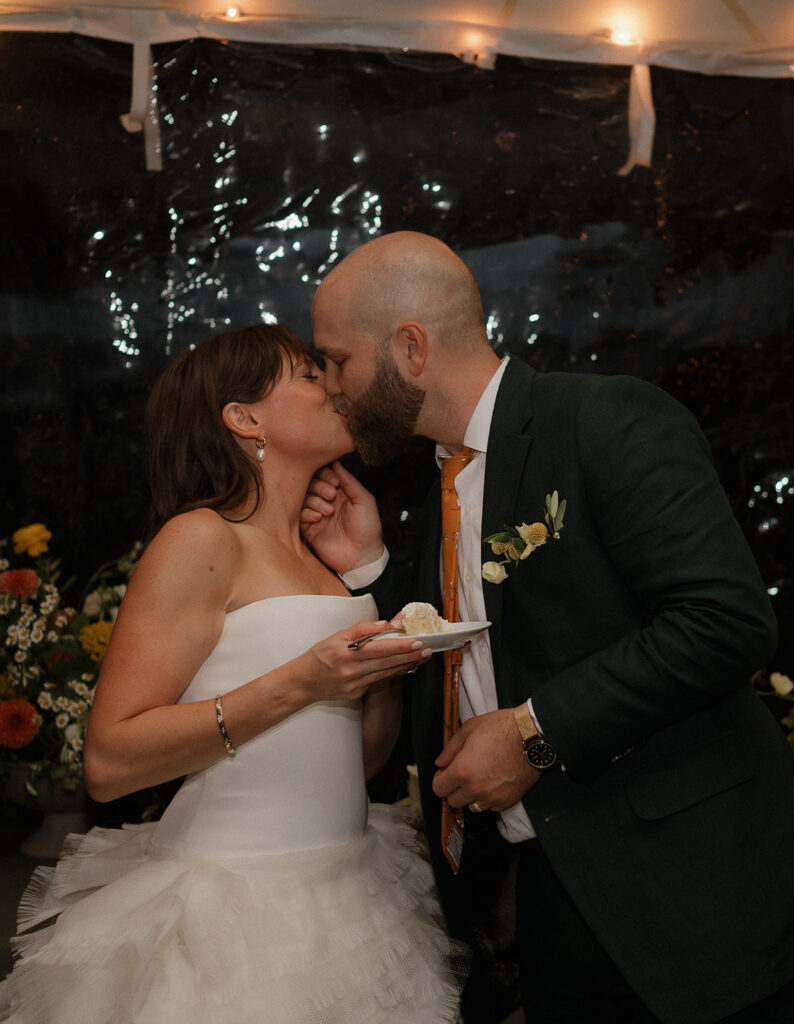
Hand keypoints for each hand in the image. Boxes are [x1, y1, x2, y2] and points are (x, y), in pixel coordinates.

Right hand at [298, 620, 430, 702]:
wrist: (303, 683)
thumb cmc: (319, 656)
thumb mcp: (336, 636)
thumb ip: (361, 629)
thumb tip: (384, 624)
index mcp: (346, 654)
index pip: (379, 649)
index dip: (400, 646)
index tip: (416, 641)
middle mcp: (352, 672)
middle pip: (387, 663)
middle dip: (409, 656)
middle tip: (427, 649)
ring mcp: (355, 685)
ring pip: (386, 673)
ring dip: (405, 665)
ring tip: (421, 657)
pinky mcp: (357, 694)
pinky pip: (379, 681)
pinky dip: (393, 673)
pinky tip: (404, 667)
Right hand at [300, 462, 383, 573]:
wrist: (361, 557)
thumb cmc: (367, 529)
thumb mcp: (364, 501)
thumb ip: (350, 481)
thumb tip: (336, 463)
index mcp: (341, 492)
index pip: (325, 474)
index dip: (327, 475)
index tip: (335, 483)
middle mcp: (327, 501)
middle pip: (312, 483)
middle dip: (320, 487)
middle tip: (331, 497)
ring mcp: (317, 514)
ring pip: (305, 498)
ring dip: (315, 501)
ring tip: (328, 512)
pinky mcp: (309, 529)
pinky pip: (299, 514)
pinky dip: (307, 513)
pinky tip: (318, 519)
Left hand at [432, 709, 539, 812]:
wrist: (532, 737)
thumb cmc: (502, 729)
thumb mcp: (469, 729)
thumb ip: (450, 749)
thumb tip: (440, 763)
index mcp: (462, 771)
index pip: (438, 789)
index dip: (440, 779)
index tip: (446, 772)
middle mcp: (475, 789)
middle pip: (453, 801)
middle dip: (454, 788)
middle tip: (463, 773)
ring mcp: (492, 797)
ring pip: (472, 806)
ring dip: (472, 795)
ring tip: (480, 777)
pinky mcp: (507, 801)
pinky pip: (490, 807)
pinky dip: (489, 798)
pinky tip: (494, 781)